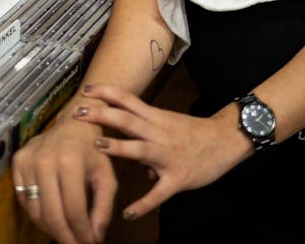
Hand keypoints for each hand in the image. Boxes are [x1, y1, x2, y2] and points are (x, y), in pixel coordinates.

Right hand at [11, 115, 117, 243]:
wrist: (73, 123)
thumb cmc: (93, 150)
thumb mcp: (106, 175)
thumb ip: (104, 207)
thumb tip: (96, 237)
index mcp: (70, 161)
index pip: (73, 210)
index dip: (82, 233)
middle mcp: (45, 161)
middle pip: (52, 215)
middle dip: (66, 238)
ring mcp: (28, 161)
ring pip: (36, 211)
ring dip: (51, 230)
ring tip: (66, 235)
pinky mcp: (18, 162)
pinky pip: (24, 200)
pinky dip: (37, 215)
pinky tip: (51, 218)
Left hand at [73, 83, 249, 220]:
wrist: (225, 140)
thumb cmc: (194, 132)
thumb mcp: (169, 125)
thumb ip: (148, 135)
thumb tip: (135, 159)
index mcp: (156, 117)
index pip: (128, 100)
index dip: (107, 93)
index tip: (87, 89)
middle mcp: (160, 132)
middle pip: (127, 119)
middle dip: (102, 115)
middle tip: (79, 112)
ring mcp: (168, 155)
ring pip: (140, 148)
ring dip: (118, 147)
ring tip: (98, 146)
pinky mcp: (178, 178)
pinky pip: (158, 193)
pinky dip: (143, 204)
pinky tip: (128, 213)